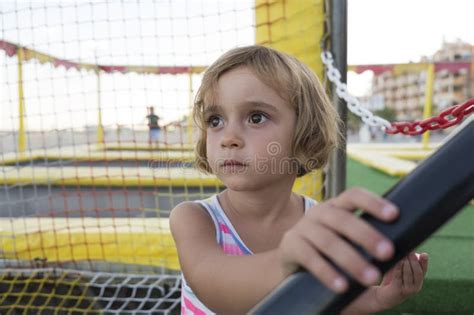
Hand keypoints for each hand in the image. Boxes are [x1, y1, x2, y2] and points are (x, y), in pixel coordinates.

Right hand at [278, 187, 397, 291]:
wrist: (291, 262)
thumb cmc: (328, 252)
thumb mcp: (346, 239)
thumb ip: (369, 239)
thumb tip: (410, 247)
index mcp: (335, 206)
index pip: (354, 195)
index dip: (373, 203)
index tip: (394, 215)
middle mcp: (318, 213)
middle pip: (342, 219)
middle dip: (366, 235)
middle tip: (388, 252)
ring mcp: (302, 228)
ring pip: (328, 241)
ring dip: (351, 259)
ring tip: (371, 278)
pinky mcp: (290, 246)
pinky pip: (309, 258)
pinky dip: (327, 272)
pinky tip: (343, 286)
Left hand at [373, 251, 428, 309]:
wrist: (383, 295)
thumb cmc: (392, 280)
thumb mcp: (400, 269)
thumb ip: (405, 261)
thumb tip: (408, 249)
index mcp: (418, 280)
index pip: (424, 270)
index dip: (424, 262)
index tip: (424, 254)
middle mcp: (416, 286)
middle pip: (418, 272)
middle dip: (414, 261)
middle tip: (410, 252)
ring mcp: (407, 290)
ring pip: (409, 275)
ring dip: (406, 264)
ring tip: (403, 256)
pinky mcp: (398, 291)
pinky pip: (398, 278)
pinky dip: (398, 269)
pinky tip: (396, 262)